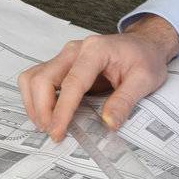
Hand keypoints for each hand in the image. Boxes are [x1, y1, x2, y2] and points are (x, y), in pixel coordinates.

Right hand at [17, 15, 178, 140]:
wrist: (144, 45)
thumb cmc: (145, 59)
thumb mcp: (145, 80)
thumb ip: (125, 101)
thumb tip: (108, 124)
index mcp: (96, 50)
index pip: (72, 82)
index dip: (62, 110)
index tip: (58, 132)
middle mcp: (75, 50)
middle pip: (43, 78)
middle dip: (42, 109)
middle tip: (54, 133)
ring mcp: (65, 56)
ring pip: (33, 78)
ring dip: (34, 104)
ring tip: (48, 126)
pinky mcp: (61, 65)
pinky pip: (37, 79)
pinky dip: (36, 99)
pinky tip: (47, 115)